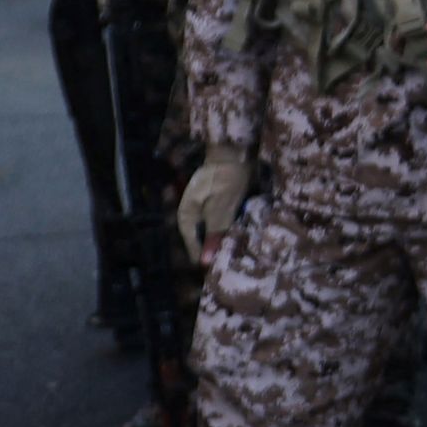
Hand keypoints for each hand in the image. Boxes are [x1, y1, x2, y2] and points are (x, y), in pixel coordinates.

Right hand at [175, 150, 252, 264]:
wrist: (236, 152)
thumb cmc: (226, 179)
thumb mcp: (220, 210)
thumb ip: (213, 234)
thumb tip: (205, 263)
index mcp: (187, 213)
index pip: (192, 243)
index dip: (203, 257)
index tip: (212, 273)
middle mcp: (193, 211)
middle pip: (201, 236)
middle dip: (213, 250)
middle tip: (226, 265)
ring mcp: (204, 204)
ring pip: (211, 229)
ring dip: (221, 240)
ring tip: (234, 254)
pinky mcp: (217, 200)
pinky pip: (220, 220)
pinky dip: (228, 228)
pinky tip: (239, 236)